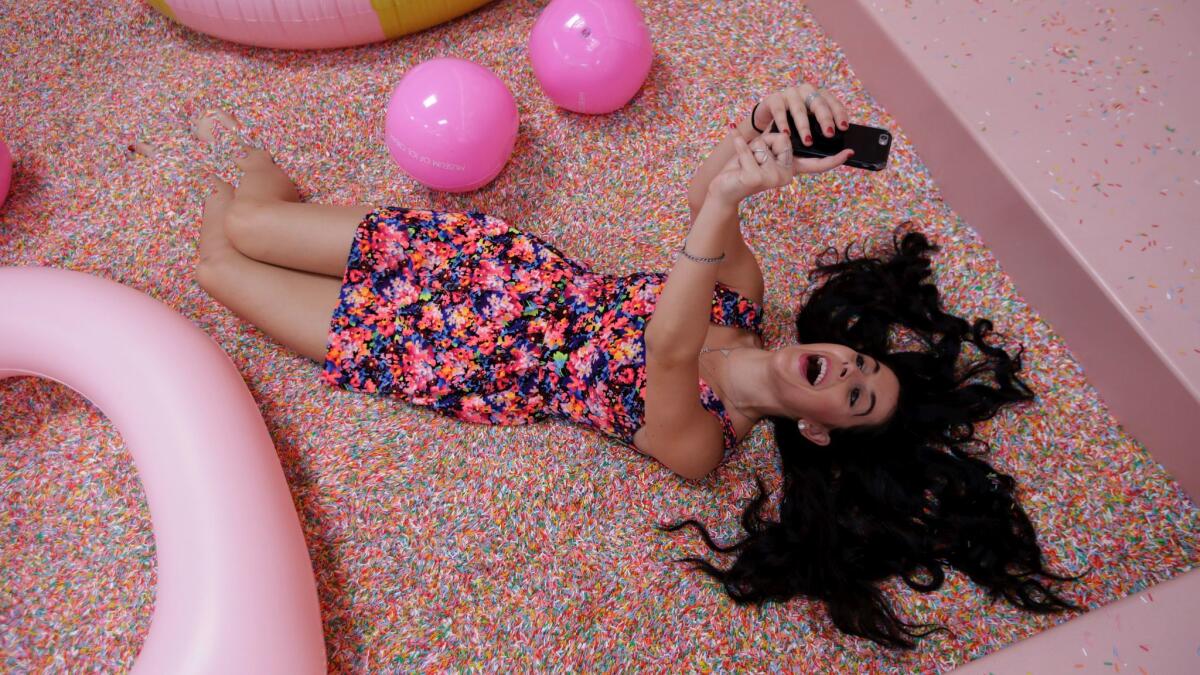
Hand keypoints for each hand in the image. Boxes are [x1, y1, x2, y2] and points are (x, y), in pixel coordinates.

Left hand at [708, 131, 851, 204]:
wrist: (723, 189)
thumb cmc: (743, 167)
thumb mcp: (763, 149)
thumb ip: (776, 141)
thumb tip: (783, 135)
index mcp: (791, 170)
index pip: (815, 164)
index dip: (833, 159)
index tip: (850, 152)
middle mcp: (785, 177)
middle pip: (782, 139)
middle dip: (764, 140)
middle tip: (754, 157)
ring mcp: (771, 179)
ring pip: (764, 143)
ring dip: (750, 147)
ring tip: (745, 162)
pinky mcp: (755, 178)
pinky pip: (748, 150)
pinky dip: (739, 146)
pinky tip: (736, 153)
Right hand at [753, 82, 849, 147]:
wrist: (766, 137)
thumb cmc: (792, 141)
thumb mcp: (810, 145)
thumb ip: (828, 151)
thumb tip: (848, 153)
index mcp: (819, 99)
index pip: (833, 103)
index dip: (839, 114)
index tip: (843, 128)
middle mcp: (806, 93)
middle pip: (818, 103)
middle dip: (825, 119)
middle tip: (829, 134)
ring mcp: (789, 95)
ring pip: (799, 108)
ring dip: (804, 125)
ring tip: (807, 141)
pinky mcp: (773, 100)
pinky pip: (779, 110)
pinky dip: (783, 122)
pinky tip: (786, 133)